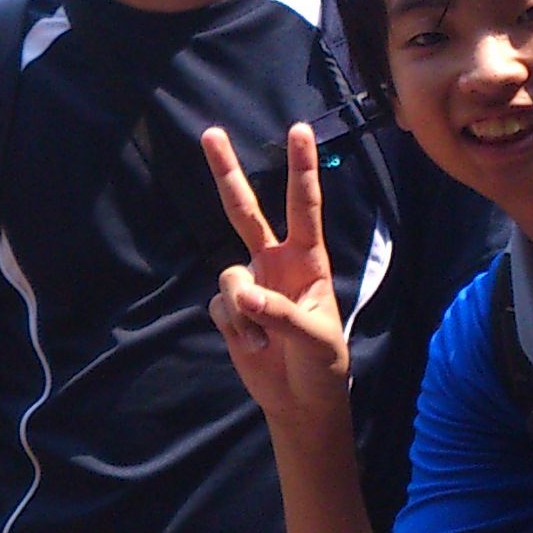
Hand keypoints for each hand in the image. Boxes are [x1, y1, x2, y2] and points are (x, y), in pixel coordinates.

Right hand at [202, 122, 352, 426]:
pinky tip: (253, 348)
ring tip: (264, 342)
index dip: (301, 169)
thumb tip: (245, 295)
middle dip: (226, 173)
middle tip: (210, 133)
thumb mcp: (316, 340)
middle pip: (244, 211)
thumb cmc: (322, 365)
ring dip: (242, 311)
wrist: (300, 402)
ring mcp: (250, 285)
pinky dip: (234, 329)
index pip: (304, 206)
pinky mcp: (230, 311)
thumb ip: (281, 314)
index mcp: (308, 260)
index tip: (298, 130)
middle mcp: (275, 263)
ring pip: (227, 276)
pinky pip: (219, 306)